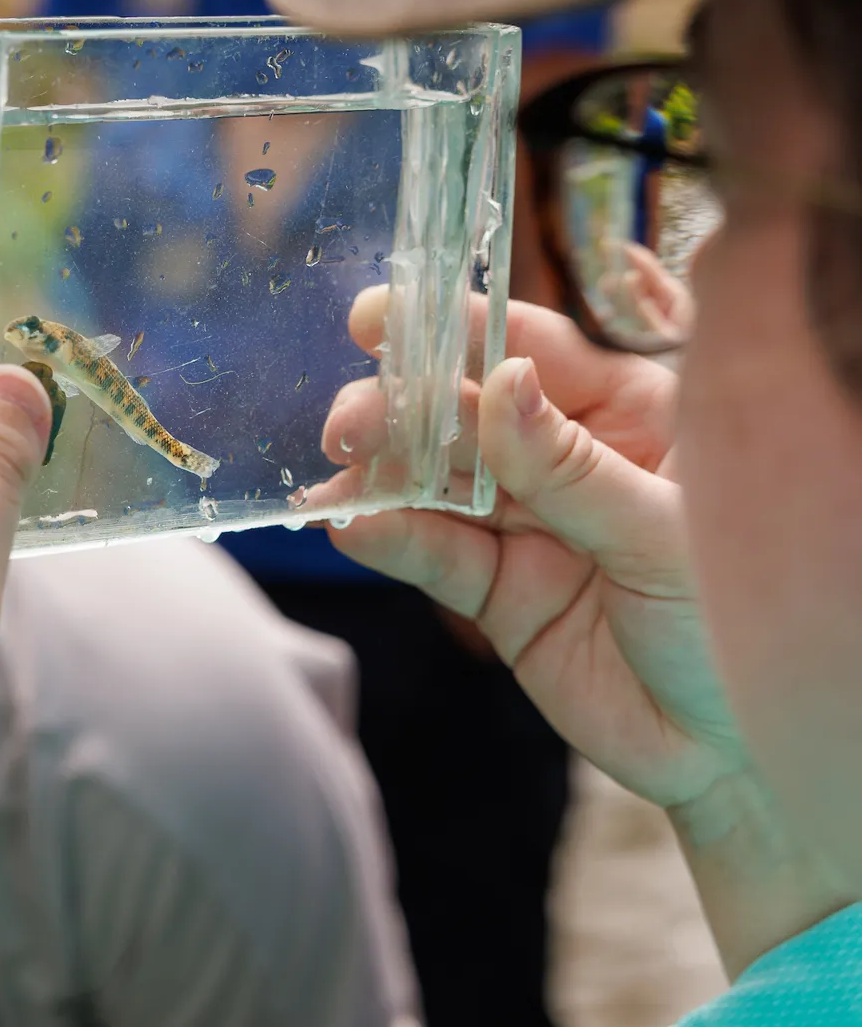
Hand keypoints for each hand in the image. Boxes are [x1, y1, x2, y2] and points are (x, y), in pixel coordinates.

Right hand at [324, 289, 848, 974]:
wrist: (736, 757)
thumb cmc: (743, 625)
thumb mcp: (665, 536)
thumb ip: (572, 467)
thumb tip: (503, 383)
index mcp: (634, 416)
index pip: (534, 352)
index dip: (458, 329)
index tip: (382, 319)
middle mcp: (570, 459)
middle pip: (467, 412)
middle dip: (401, 409)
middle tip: (350, 424)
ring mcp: (527, 525)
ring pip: (435, 479)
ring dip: (380, 474)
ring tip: (335, 479)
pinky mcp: (495, 593)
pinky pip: (432, 554)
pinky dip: (388, 538)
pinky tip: (353, 527)